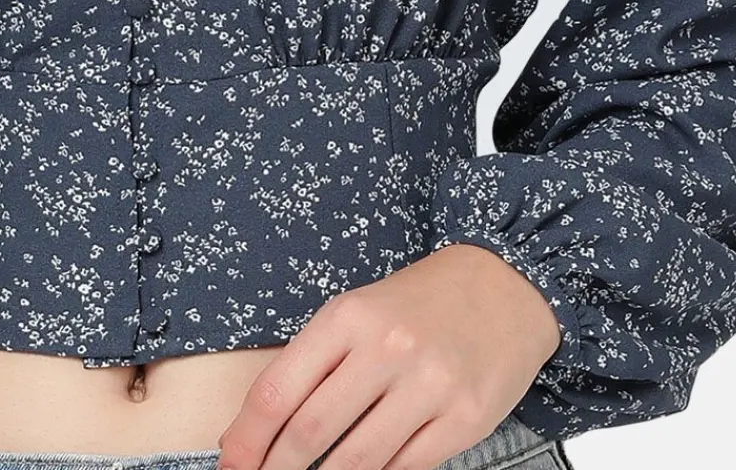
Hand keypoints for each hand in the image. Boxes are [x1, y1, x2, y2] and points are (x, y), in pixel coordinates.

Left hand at [213, 244, 562, 469]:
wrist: (504, 285)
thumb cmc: (423, 301)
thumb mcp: (359, 311)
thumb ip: (317, 362)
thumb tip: (266, 426)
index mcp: (348, 317)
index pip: (279, 389)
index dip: (247, 437)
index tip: (231, 461)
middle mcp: (386, 349)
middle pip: (310, 432)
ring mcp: (428, 386)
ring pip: (356, 461)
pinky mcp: (464, 419)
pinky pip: (405, 469)